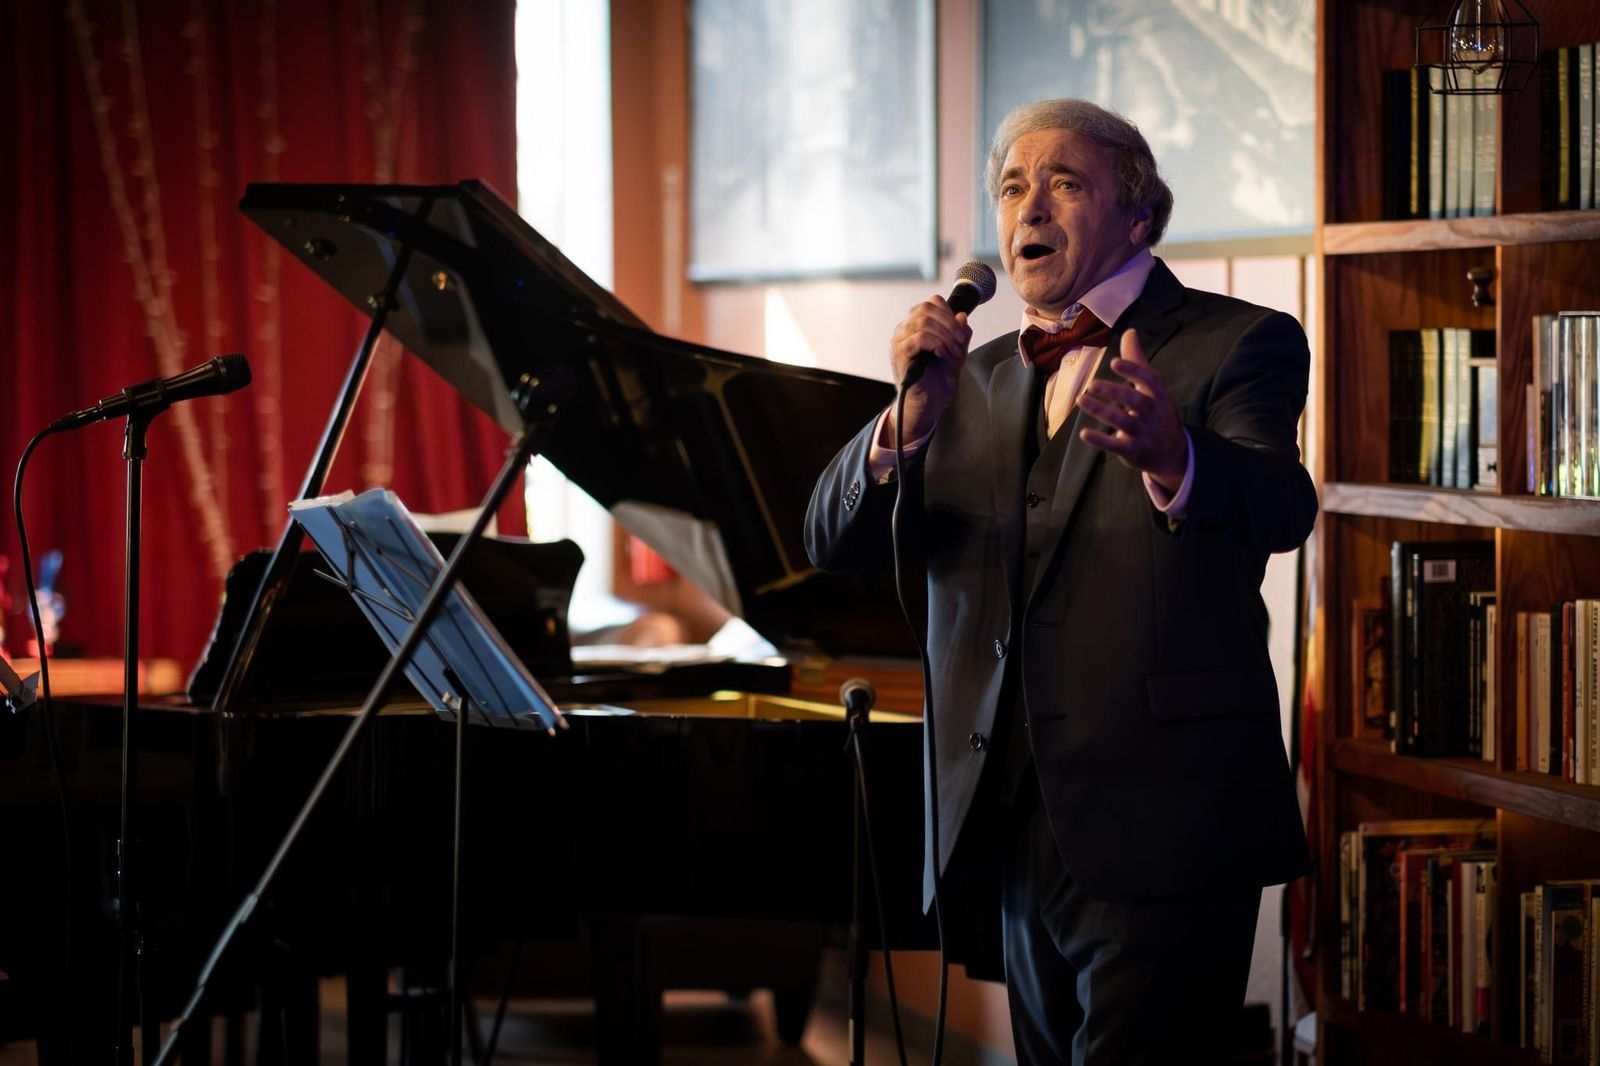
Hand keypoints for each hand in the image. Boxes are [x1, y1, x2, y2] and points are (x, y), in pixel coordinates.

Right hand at [886, 296, 971, 442]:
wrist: (930, 404)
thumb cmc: (938, 381)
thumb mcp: (957, 352)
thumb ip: (960, 334)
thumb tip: (962, 316)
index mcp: (917, 326)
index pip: (932, 303)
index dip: (950, 314)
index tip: (960, 334)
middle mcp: (905, 329)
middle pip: (927, 308)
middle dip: (949, 324)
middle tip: (959, 343)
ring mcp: (900, 340)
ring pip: (923, 321)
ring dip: (944, 336)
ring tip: (952, 352)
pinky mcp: (899, 353)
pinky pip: (918, 337)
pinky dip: (936, 343)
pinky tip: (942, 354)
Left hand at [1077, 330, 1187, 490]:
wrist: (1171, 453)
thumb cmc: (1157, 412)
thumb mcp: (1153, 389)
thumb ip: (1138, 361)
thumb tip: (1129, 331)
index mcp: (1159, 395)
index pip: (1149, 380)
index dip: (1133, 371)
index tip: (1114, 362)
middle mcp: (1154, 413)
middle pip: (1135, 400)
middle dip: (1114, 391)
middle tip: (1092, 384)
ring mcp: (1144, 433)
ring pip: (1122, 421)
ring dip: (1100, 410)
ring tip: (1081, 399)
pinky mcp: (1133, 451)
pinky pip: (1115, 445)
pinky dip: (1100, 440)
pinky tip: (1084, 433)